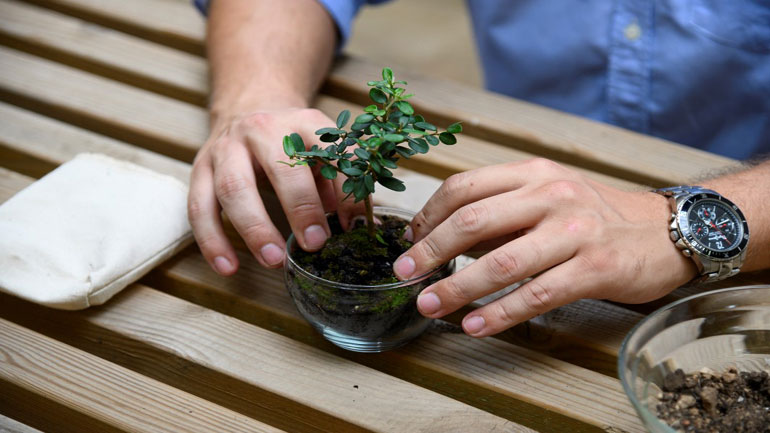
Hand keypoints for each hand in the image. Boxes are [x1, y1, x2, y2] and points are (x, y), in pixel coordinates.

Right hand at [188, 108, 357, 274]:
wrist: (246, 109)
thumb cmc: (291, 142)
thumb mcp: (320, 151)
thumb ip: (337, 182)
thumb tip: (354, 222)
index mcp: (302, 122)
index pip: (330, 152)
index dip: (344, 188)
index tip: (353, 224)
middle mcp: (262, 129)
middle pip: (279, 167)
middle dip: (300, 207)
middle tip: (314, 244)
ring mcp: (226, 148)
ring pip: (233, 188)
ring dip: (254, 228)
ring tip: (273, 260)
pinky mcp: (200, 168)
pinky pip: (200, 207)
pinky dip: (212, 240)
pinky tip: (227, 267)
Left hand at [392, 158, 696, 336]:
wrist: (664, 231)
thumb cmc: (594, 216)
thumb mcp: (546, 198)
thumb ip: (499, 214)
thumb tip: (442, 240)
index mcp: (533, 174)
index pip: (464, 188)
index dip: (429, 216)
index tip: (409, 241)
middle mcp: (551, 195)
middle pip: (473, 220)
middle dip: (430, 251)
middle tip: (404, 274)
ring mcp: (574, 231)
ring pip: (501, 262)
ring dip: (457, 288)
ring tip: (429, 305)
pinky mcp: (594, 268)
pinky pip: (536, 295)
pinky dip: (499, 314)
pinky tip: (475, 326)